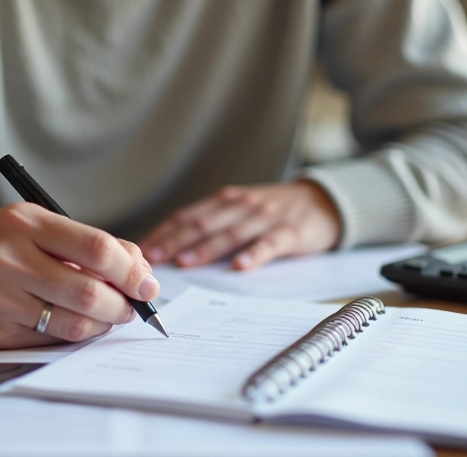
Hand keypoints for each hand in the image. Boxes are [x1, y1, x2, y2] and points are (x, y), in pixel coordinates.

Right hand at [0, 202, 159, 348]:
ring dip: (103, 324)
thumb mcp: (42, 225)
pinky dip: (74, 335)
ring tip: (109, 315)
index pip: (95, 248)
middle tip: (132, 307)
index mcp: (25, 223)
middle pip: (88, 292)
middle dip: (122, 305)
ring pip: (73, 324)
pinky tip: (76, 323)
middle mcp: (7, 259)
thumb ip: (92, 243)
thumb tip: (142, 271)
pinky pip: (50, 341)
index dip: (131, 270)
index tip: (148, 284)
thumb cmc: (6, 243)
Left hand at [139, 181, 341, 270]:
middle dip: (175, 241)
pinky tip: (241, 266)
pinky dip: (255, 254)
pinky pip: (270, 243)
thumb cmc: (274, 210)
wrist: (322, 201)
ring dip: (206, 248)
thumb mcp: (241, 208)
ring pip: (231, 233)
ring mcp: (266, 217)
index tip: (143, 250)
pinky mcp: (291, 231)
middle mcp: (242, 205)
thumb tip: (174, 249)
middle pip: (203, 224)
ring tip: (186, 262)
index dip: (164, 232)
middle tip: (154, 260)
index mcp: (226, 201)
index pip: (188, 216)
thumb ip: (213, 223)